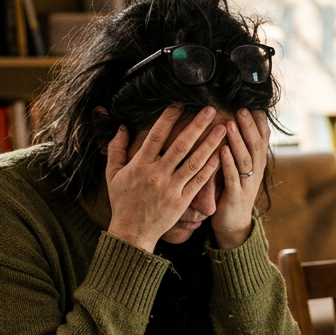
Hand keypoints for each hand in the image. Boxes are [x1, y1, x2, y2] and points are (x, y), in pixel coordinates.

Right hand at [105, 107, 225, 252]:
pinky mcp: (182, 201)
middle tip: (211, 109)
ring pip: (194, 161)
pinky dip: (211, 167)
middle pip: (180, 145)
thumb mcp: (112, 174)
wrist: (132, 232)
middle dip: (196, 126)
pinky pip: (199, 181)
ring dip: (210, 143)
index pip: (156, 136)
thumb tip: (122, 127)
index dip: (168, 118)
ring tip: (223, 128)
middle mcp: (157, 175)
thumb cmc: (122, 201)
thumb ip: (116, 149)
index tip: (179, 103)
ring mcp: (171, 188)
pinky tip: (221, 154)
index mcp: (140, 165)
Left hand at [211, 110, 270, 249]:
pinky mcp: (236, 197)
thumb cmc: (231, 190)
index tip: (250, 101)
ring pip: (246, 159)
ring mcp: (248, 184)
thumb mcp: (238, 166)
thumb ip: (238, 146)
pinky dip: (228, 164)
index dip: (258, 120)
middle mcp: (256, 171)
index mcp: (257, 162)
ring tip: (231, 124)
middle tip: (240, 107)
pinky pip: (233, 178)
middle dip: (248, 125)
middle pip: (256, 144)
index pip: (262, 136)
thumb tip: (231, 117)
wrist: (233, 224)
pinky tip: (222, 151)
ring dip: (239, 141)